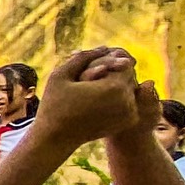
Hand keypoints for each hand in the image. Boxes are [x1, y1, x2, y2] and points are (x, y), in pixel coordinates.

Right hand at [31, 47, 149, 146]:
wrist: (56, 138)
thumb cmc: (54, 105)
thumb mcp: (60, 75)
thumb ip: (82, 57)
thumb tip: (104, 47)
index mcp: (113, 87)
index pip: (124, 62)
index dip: (110, 60)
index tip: (94, 66)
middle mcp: (126, 101)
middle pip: (129, 75)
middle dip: (115, 72)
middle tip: (93, 77)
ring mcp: (129, 113)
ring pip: (130, 87)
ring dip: (117, 84)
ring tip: (95, 88)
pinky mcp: (128, 121)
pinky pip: (129, 100)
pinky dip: (119, 97)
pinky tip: (100, 100)